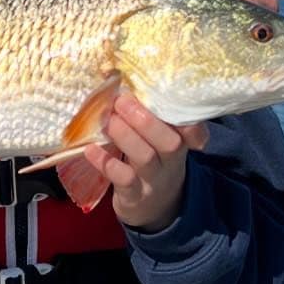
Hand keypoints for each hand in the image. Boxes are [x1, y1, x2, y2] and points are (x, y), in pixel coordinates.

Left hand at [80, 94, 208, 231]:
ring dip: (125, 135)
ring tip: (107, 119)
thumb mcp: (158, 142)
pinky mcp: (134, 197)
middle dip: (145, 119)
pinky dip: (106, 163)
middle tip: (121, 101)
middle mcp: (171, 162)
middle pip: (169, 142)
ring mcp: (154, 181)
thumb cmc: (152, 162)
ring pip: (145, 158)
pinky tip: (90, 149)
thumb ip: (148, 115)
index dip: (188, 120)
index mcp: (180, 144)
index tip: (167, 101)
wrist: (154, 209)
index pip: (193, 131)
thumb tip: (114, 74)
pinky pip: (123, 180)